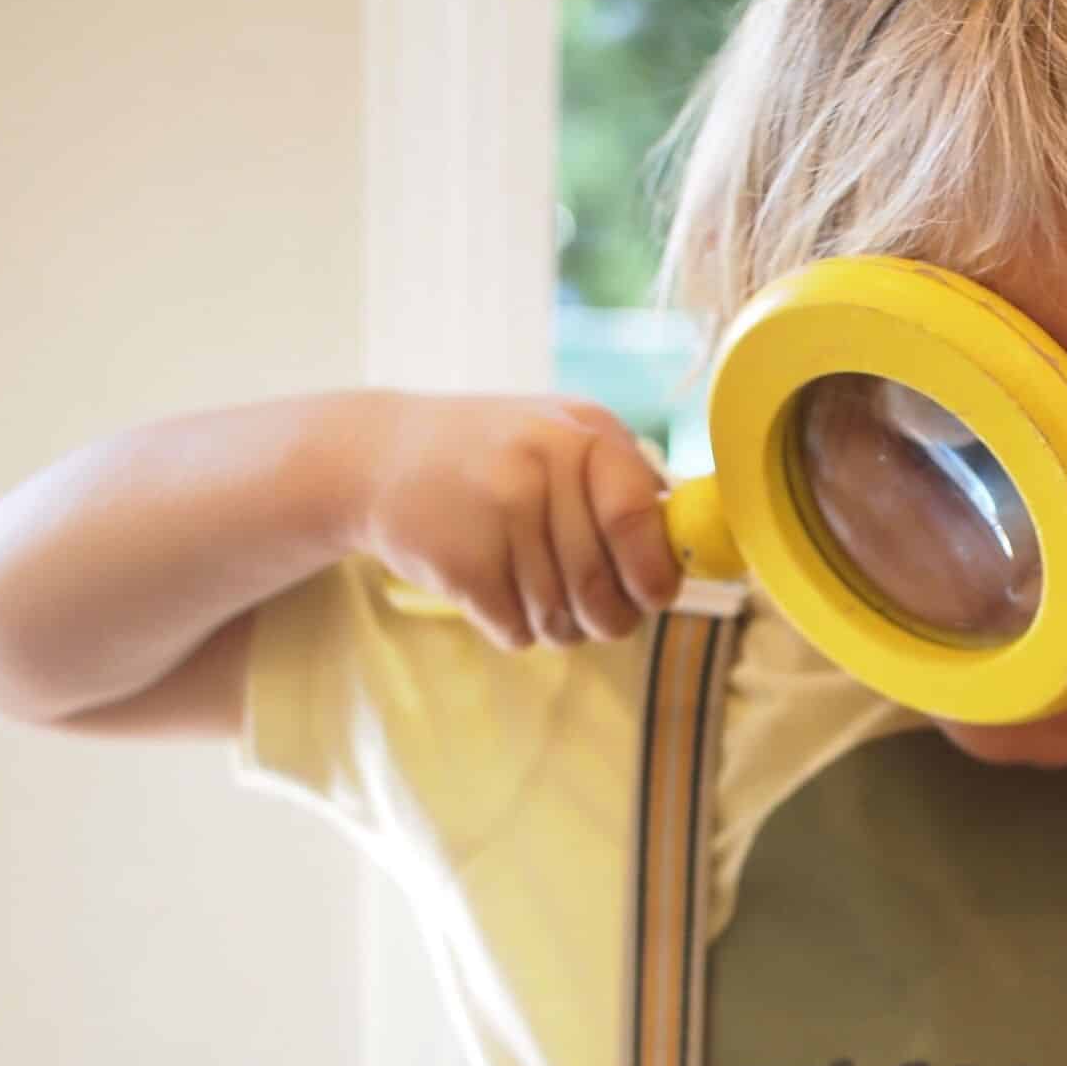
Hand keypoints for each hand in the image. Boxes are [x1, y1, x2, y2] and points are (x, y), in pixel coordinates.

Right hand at [349, 391, 677, 650]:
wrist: (377, 455)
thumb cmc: (494, 456)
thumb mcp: (563, 438)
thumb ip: (627, 488)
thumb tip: (689, 557)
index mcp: (583, 434)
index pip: (638, 520)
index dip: (654, 574)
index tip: (654, 595)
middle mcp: (541, 466)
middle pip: (604, 590)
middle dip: (605, 615)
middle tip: (588, 604)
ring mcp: (497, 513)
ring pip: (563, 620)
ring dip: (554, 621)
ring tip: (525, 579)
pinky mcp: (461, 563)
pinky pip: (518, 631)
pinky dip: (512, 625)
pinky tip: (490, 583)